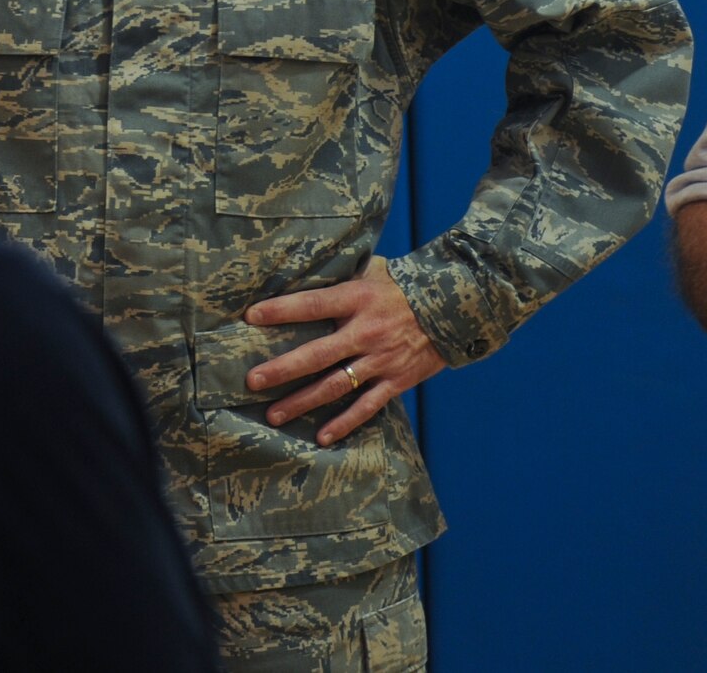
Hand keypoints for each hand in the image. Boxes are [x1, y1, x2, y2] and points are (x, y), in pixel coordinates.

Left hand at [243, 257, 447, 445]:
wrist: (455, 305)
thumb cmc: (404, 285)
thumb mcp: (374, 270)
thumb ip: (343, 276)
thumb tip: (306, 270)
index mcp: (358, 298)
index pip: (313, 304)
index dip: (282, 310)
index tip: (251, 316)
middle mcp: (366, 331)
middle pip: (318, 353)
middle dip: (283, 369)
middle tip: (252, 380)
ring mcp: (381, 359)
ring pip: (336, 385)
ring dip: (303, 401)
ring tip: (273, 415)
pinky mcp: (396, 380)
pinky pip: (367, 406)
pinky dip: (345, 423)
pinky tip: (322, 436)